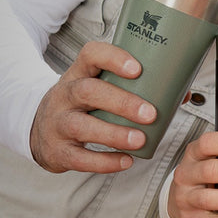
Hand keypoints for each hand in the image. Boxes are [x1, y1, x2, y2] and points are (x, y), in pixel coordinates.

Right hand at [30, 41, 156, 173]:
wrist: (39, 129)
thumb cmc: (81, 105)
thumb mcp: (97, 87)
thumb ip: (132, 87)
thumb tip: (179, 94)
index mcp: (78, 73)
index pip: (90, 54)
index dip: (113, 58)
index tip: (138, 68)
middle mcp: (64, 95)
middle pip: (88, 91)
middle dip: (122, 102)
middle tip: (150, 113)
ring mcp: (58, 123)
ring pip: (81, 126)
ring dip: (114, 134)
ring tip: (140, 140)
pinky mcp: (58, 151)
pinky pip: (79, 158)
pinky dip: (104, 162)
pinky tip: (126, 160)